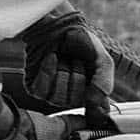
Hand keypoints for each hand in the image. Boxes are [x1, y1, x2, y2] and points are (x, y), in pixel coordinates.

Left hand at [22, 8, 115, 128]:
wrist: (59, 25)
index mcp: (92, 94)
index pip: (96, 114)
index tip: (94, 104)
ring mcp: (53, 95)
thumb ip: (104, 82)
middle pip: (76, 102)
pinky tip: (52, 58)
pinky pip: (42, 90)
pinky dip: (47, 71)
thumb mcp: (102, 59)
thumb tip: (95, 104)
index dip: (95, 112)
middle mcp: (72, 98)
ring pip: (58, 98)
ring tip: (64, 58)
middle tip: (77, 60)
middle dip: (77, 76)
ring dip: (63, 73)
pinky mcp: (35, 88)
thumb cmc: (82, 42)